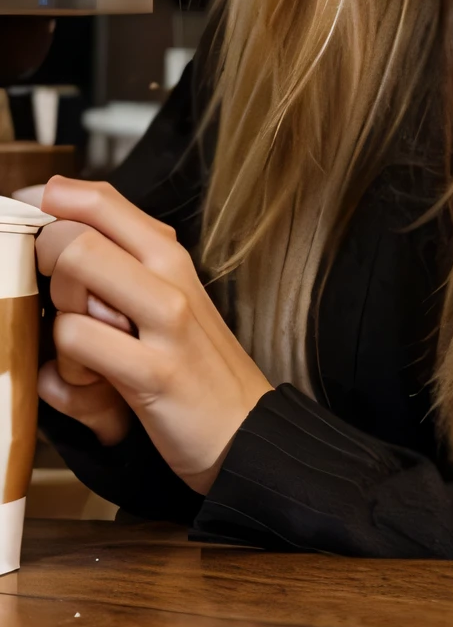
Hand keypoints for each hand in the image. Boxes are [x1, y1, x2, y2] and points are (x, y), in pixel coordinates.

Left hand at [34, 177, 271, 493]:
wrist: (247, 428)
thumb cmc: (195, 364)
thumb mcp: (165, 299)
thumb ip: (118, 262)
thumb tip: (60, 216)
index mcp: (168, 254)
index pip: (101, 198)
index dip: (51, 201)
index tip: (31, 219)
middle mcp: (169, 274)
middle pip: (74, 232)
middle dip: (44, 266)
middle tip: (59, 301)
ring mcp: (166, 320)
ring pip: (73, 274)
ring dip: (58, 319)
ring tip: (84, 352)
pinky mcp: (155, 371)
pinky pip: (78, 343)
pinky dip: (65, 370)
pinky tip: (91, 386)